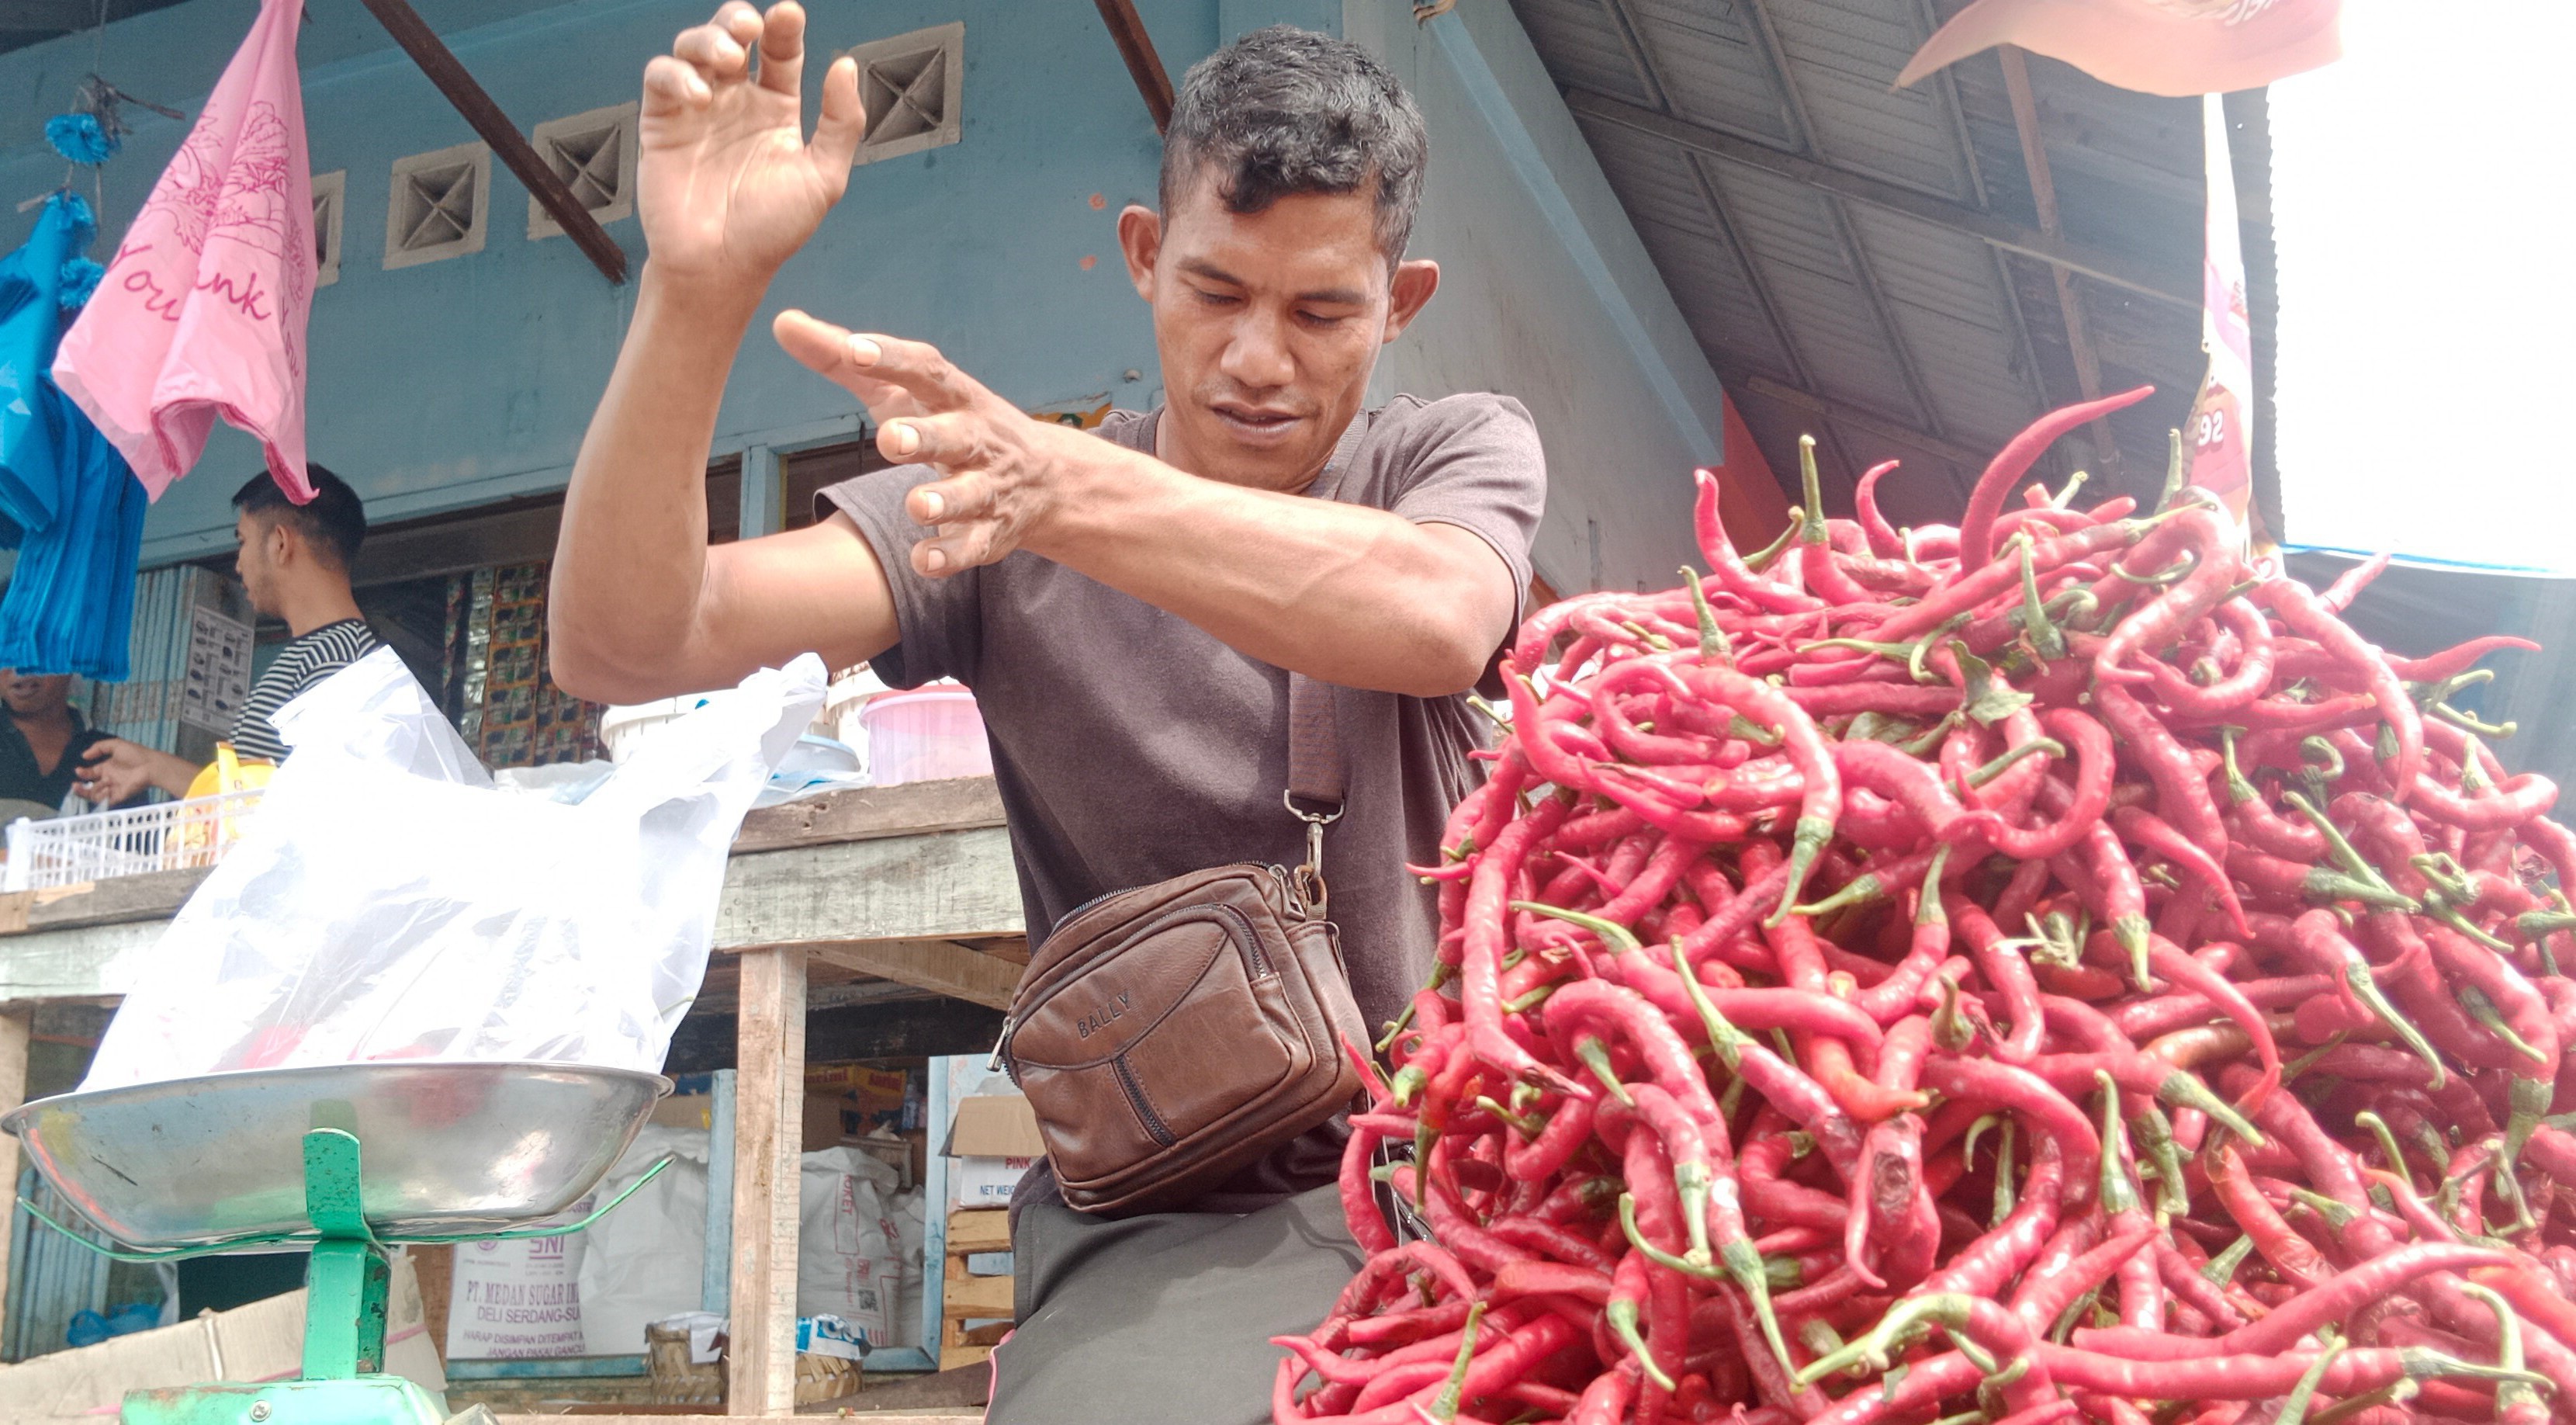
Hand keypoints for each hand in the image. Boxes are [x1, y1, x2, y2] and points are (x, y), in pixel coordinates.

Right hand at [74, 739, 196, 804]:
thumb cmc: (136, 754)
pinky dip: (100, 797)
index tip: (78, 770)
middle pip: (90, 786)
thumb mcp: (116, 745)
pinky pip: (105, 800)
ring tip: (86, 785)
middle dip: (80, 787)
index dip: (82, 773)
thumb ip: (99, 747)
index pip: (91, 773)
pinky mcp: (119, 796)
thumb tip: (83, 755)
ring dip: (87, 792)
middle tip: (75, 784)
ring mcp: (114, 788)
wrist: (151, 766)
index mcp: (108, 767)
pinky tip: (103, 789)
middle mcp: (109, 779)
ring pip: (95, 795)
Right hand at [638, 1, 864, 288]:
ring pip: (693, 48)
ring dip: (707, 40)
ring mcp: (697, 110)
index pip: (781, 53)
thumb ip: (841, 122)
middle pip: (733, 38)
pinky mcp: (661, 123)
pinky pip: (661, 79)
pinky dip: (677, 75)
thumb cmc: (772, 230)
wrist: (721, 267)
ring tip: (727, 59)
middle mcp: (736, 103)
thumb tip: (846, 64)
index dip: (784, 29)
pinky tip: (699, 95)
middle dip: (737, 21)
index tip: (789, 14)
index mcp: (777, 110)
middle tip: (750, 28)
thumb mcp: (823, 178)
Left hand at [775, 311, 1095, 575]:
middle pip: (954, 436)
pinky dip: (951, 556)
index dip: (893, 358)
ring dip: (945, 501)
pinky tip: (923, 561)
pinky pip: (973, 546)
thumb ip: (842, 360)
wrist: (1044, 478)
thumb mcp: (903, 390)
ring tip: (916, 506)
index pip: (927, 370)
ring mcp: (988, 486)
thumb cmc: (950, 422)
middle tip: (891, 440)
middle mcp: (975, 438)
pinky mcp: (992, 533)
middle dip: (925, 438)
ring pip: (971, 494)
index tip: (855, 349)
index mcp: (953, 396)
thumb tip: (784, 323)